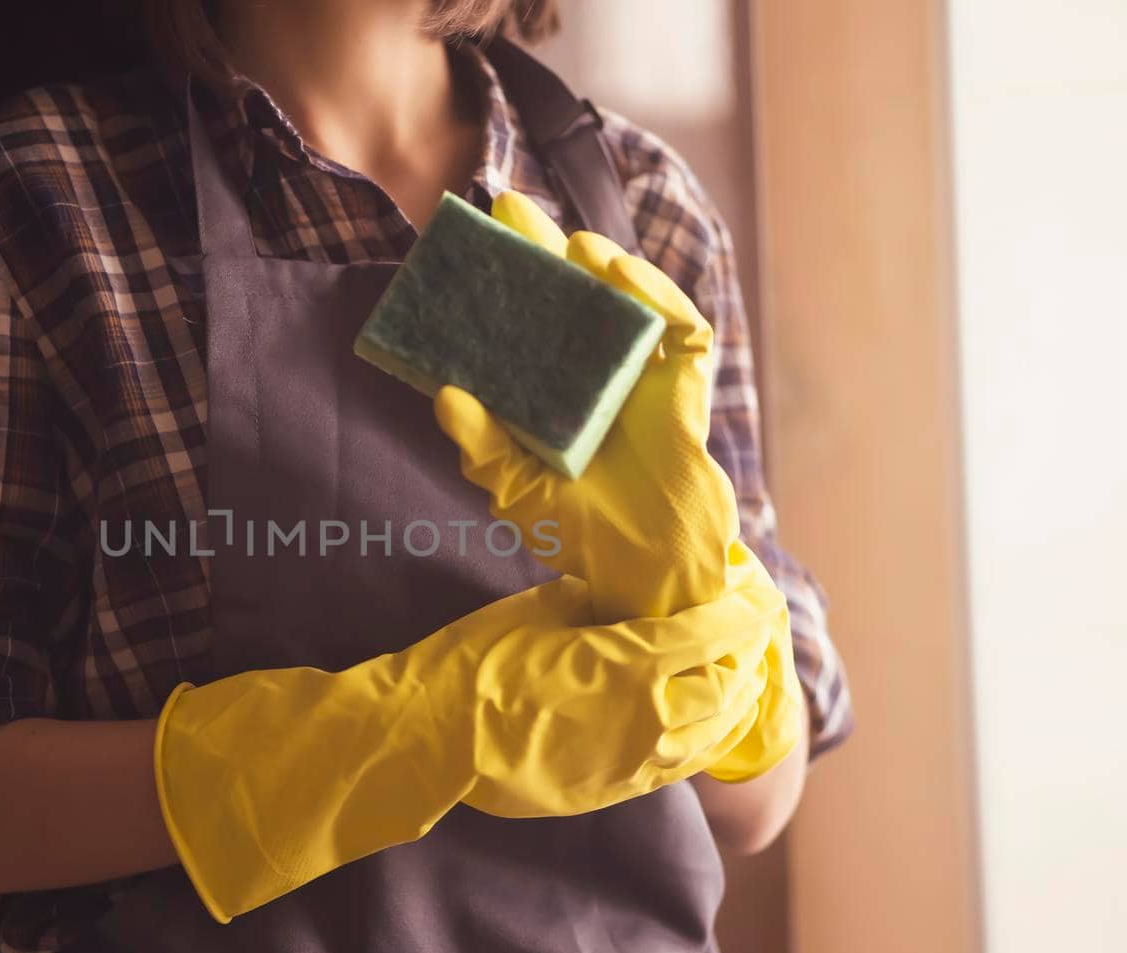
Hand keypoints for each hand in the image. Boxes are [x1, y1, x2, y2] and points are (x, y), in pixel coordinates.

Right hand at [155, 573, 784, 921]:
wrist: (428, 742)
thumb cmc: (473, 664)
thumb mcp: (536, 609)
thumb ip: (589, 602)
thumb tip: (615, 592)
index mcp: (636, 663)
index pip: (719, 632)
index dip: (746, 608)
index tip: (755, 589)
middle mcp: (652, 718)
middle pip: (731, 686)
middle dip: (749, 654)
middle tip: (751, 628)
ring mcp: (637, 764)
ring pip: (713, 733)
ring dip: (730, 700)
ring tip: (733, 675)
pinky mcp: (614, 792)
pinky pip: (678, 765)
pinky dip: (699, 737)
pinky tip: (696, 722)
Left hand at [437, 192, 740, 623]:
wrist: (646, 568)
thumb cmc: (578, 530)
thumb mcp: (514, 489)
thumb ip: (481, 446)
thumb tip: (444, 395)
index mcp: (547, 387)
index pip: (519, 321)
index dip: (497, 280)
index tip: (464, 242)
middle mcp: (592, 368)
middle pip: (568, 292)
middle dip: (541, 246)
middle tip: (509, 207)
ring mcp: (640, 370)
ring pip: (624, 297)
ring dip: (600, 261)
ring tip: (569, 242)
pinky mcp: (684, 380)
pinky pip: (678, 325)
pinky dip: (655, 294)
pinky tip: (621, 274)